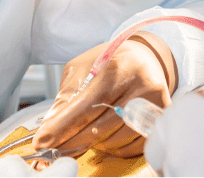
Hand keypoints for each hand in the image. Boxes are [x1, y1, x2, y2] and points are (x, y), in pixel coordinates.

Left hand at [33, 37, 173, 158]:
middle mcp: (138, 84)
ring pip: (115, 141)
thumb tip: (51, 123)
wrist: (144, 56)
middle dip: (71, 140)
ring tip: (86, 131)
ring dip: (94, 143)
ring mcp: (153, 102)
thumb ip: (68, 93)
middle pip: (98, 127)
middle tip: (54, 146)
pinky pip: (132, 147)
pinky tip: (107, 133)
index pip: (84, 105)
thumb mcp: (83, 67)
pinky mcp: (162, 118)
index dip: (61, 126)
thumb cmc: (110, 61)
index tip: (42, 141)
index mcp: (115, 67)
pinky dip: (114, 147)